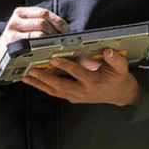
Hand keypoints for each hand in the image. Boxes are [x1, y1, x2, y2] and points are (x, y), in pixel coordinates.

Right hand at [0, 7, 67, 68]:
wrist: (1, 53)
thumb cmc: (20, 39)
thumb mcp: (26, 25)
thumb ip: (40, 23)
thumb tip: (64, 29)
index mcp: (21, 12)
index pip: (44, 13)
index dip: (57, 21)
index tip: (66, 29)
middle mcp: (15, 20)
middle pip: (42, 23)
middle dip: (55, 32)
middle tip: (62, 40)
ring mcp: (13, 33)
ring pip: (39, 35)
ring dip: (51, 41)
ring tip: (57, 46)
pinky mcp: (13, 46)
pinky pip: (34, 46)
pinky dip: (44, 49)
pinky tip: (48, 52)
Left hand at [23, 48, 139, 106]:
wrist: (120, 94)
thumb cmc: (118, 78)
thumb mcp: (121, 67)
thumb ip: (115, 59)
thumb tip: (108, 50)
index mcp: (93, 82)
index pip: (77, 73)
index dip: (65, 65)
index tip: (54, 58)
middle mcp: (83, 91)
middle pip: (60, 85)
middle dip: (45, 78)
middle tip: (32, 71)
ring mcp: (77, 96)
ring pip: (55, 91)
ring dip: (40, 85)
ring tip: (27, 78)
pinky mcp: (73, 97)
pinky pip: (56, 93)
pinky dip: (44, 87)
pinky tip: (35, 82)